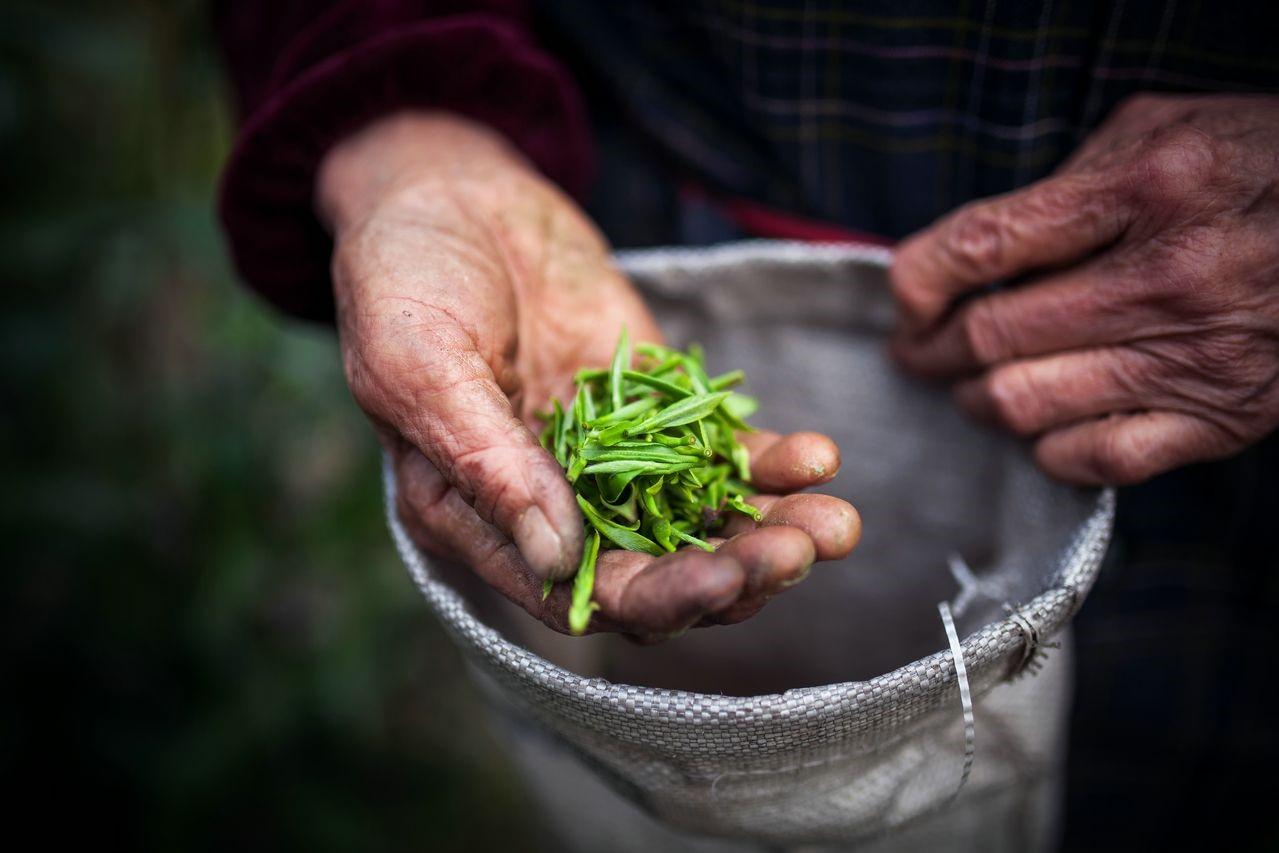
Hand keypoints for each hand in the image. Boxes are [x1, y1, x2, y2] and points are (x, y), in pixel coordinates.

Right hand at [319, 113, 860, 639]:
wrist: (446, 190)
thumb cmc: (403, 277)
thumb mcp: (419, 364)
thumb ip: (485, 463)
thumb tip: (558, 559)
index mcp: (480, 519)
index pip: (579, 592)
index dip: (656, 598)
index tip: (724, 579)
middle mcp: (551, 505)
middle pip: (657, 571)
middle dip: (734, 571)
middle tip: (800, 550)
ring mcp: (612, 458)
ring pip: (701, 522)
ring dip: (771, 530)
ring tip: (837, 521)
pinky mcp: (655, 406)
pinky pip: (718, 450)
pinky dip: (769, 463)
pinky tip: (817, 457)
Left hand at [891, 94, 1278, 485]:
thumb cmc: (1265, 168)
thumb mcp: (1167, 130)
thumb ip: (1072, 180)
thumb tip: (981, 244)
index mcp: (1147, 188)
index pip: (984, 245)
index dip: (918, 279)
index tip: (906, 295)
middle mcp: (1165, 278)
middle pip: (991, 336)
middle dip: (929, 349)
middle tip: (917, 350)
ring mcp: (1194, 357)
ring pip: (1025, 403)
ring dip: (976, 400)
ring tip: (969, 386)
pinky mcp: (1221, 418)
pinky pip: (1094, 457)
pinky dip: (1045, 447)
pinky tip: (1040, 424)